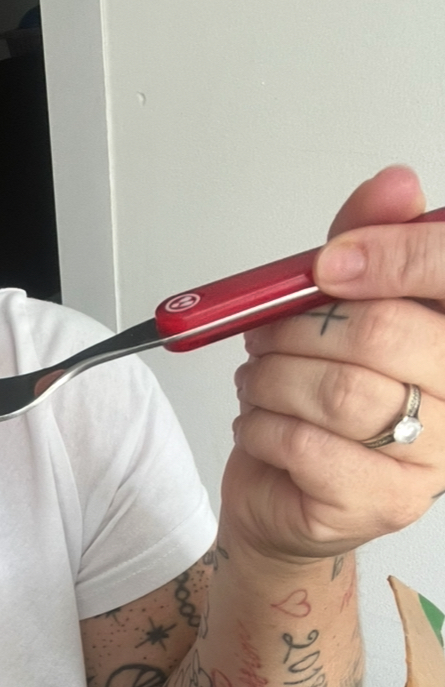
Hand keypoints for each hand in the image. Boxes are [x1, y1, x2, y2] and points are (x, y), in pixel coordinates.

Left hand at [224, 165, 444, 563]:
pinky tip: (261, 425)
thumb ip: (368, 242)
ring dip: (275, 378)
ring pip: (341, 391)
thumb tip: (394, 184)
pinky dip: (263, 426)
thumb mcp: (337, 309)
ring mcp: (432, 460)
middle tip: (265, 334)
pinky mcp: (383, 503)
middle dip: (302, 328)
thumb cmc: (316, 402)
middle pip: (385, 333)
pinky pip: (308, 446)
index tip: (326, 265)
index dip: (392, 257)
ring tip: (259, 381)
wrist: (282, 499)